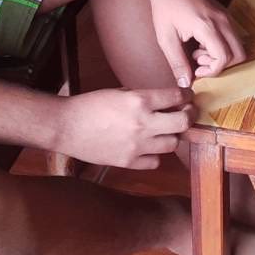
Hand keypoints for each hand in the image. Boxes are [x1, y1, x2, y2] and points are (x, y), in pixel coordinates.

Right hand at [53, 86, 193, 169]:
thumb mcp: (120, 92)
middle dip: (189, 116)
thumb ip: (144, 98)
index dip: (186, 96)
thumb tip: (166, 101)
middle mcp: (142, 123)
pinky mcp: (129, 162)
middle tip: (186, 114)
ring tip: (165, 131)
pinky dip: (155, 155)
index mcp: (139, 100)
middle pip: (183, 123)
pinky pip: (155, 161)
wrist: (66, 126)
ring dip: (172, 136)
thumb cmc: (90, 105)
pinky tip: (148, 148)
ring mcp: (137, 146)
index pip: (177, 97)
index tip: (187, 97)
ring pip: (172, 144)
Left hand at [147, 0, 246, 87]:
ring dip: (221, 55)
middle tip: (199, 61)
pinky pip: (232, 37)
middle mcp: (222, 20)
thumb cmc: (165, 7)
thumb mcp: (166, 38)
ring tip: (198, 51)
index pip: (223, 57)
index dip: (211, 70)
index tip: (196, 69)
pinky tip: (200, 42)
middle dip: (221, 65)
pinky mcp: (224, 14)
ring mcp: (226, 16)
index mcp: (207, 26)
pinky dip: (221, 45)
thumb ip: (177, 63)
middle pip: (239, 54)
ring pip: (237, 46)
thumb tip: (185, 84)